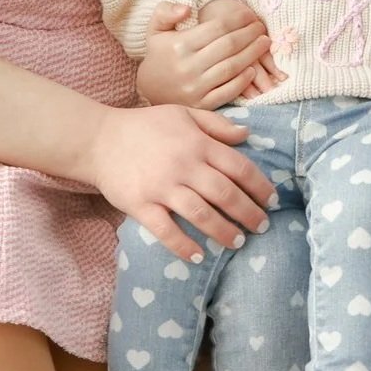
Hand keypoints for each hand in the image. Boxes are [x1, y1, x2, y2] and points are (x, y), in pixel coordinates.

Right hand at [88, 102, 276, 263]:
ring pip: (201, 214)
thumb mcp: (183, 114)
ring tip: (238, 241)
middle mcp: (184, 166)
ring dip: (223, 231)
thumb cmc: (144, 126)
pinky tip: (198, 256)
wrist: (98, 139)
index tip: (273, 201)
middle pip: (225, 194)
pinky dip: (183, 245)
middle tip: (262, 227)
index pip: (239, 167)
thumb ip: (216, 124)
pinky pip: (165, 230)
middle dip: (249, 213)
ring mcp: (161, 187)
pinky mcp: (141, 205)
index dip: (260, 186)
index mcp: (197, 143)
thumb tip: (247, 134)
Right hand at [135, 0, 283, 109]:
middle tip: (261, 27)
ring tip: (264, 43)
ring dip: (252, 54)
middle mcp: (188, 67)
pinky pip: (228, 91)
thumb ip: (166, 12)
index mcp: (179, 45)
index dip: (238, 19)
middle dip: (250, 34)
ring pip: (231, 67)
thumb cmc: (158, 55)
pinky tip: (253, 69)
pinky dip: (243, 81)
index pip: (217, 27)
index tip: (249, 15)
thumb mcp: (155, 30)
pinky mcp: (202, 104)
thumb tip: (187, 8)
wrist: (149, 90)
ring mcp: (195, 87)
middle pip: (229, 46)